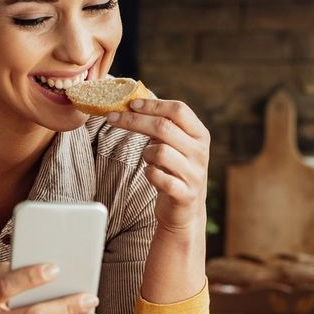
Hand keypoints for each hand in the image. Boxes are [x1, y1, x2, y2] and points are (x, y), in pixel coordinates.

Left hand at [106, 98, 209, 233]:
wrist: (185, 210)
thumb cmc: (175, 170)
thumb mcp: (175, 145)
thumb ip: (163, 126)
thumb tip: (133, 103)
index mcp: (200, 134)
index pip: (178, 110)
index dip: (153, 105)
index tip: (130, 103)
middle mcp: (200, 152)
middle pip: (164, 127)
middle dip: (134, 120)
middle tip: (113, 118)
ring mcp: (194, 173)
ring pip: (160, 152)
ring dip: (146, 153)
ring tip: (148, 159)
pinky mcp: (185, 193)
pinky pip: (158, 176)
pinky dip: (149, 173)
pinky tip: (151, 174)